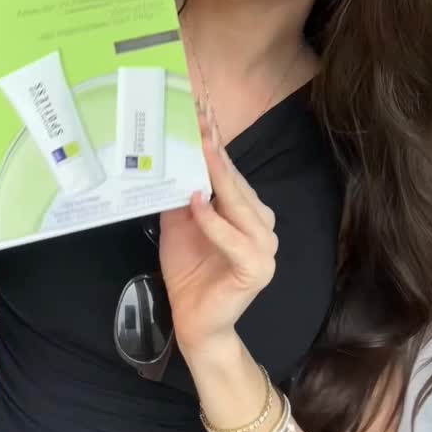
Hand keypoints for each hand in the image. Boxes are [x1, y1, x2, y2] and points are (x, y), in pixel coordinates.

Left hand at [159, 115, 277, 353]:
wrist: (194, 322)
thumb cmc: (188, 270)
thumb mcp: (177, 222)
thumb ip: (180, 192)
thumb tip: (167, 154)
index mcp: (245, 210)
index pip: (229, 170)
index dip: (215, 140)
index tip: (201, 110)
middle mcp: (261, 223)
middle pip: (236, 181)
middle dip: (215, 149)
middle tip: (199, 118)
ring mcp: (264, 246)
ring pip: (240, 204)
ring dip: (219, 177)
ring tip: (201, 149)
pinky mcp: (258, 269)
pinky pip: (234, 239)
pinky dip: (214, 221)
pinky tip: (197, 202)